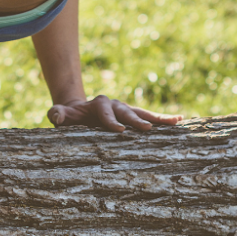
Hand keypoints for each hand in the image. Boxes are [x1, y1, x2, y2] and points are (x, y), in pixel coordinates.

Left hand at [46, 95, 182, 132]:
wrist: (77, 111)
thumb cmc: (69, 116)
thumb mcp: (61, 114)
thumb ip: (58, 114)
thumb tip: (57, 115)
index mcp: (98, 104)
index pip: (105, 112)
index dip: (111, 121)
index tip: (119, 131)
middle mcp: (115, 104)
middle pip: (127, 111)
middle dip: (136, 120)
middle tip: (147, 129)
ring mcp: (125, 110)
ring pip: (142, 113)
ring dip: (158, 118)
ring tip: (176, 121)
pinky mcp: (132, 117)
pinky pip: (149, 118)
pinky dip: (163, 120)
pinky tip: (179, 121)